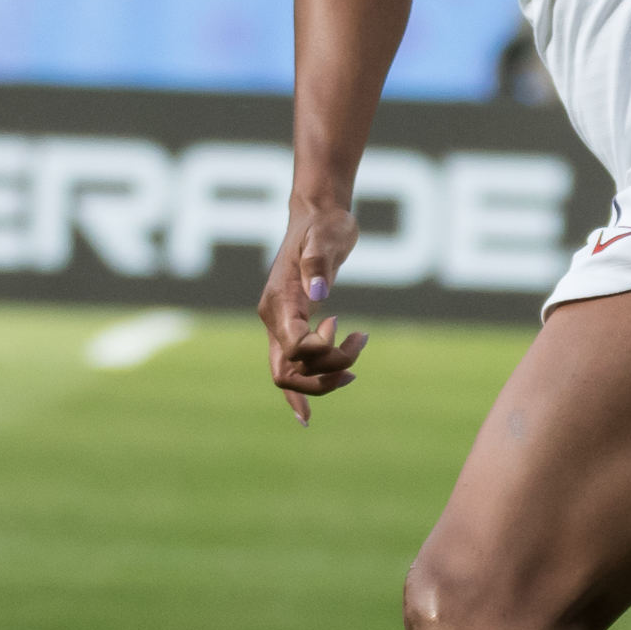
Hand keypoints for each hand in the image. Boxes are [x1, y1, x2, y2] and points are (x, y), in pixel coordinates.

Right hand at [258, 202, 368, 423]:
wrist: (316, 215)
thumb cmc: (326, 224)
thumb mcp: (328, 236)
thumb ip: (320, 263)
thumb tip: (321, 294)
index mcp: (280, 300)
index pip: (294, 347)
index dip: (321, 352)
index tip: (343, 324)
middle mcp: (273, 318)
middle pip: (287, 372)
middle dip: (324, 375)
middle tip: (357, 350)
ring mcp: (279, 325)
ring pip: (289, 375)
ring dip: (324, 378)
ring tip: (356, 357)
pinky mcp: (290, 327)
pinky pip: (289, 368)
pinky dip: (300, 392)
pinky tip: (306, 415)